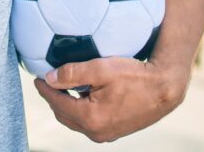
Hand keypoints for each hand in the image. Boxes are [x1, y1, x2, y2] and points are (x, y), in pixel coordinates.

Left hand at [33, 57, 188, 142]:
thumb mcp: (101, 68)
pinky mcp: (115, 131)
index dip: (45, 89)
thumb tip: (49, 78)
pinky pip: (89, 122)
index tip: (37, 77)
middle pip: (64, 115)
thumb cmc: (135, 75)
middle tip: (47, 82)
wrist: (165, 88)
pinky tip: (82, 94)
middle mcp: (97, 132)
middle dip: (53, 98)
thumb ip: (72, 73)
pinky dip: (80, 110)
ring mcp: (107, 134)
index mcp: (90, 118)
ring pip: (76, 120)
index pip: (57, 103)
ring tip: (62, 87)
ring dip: (66, 105)